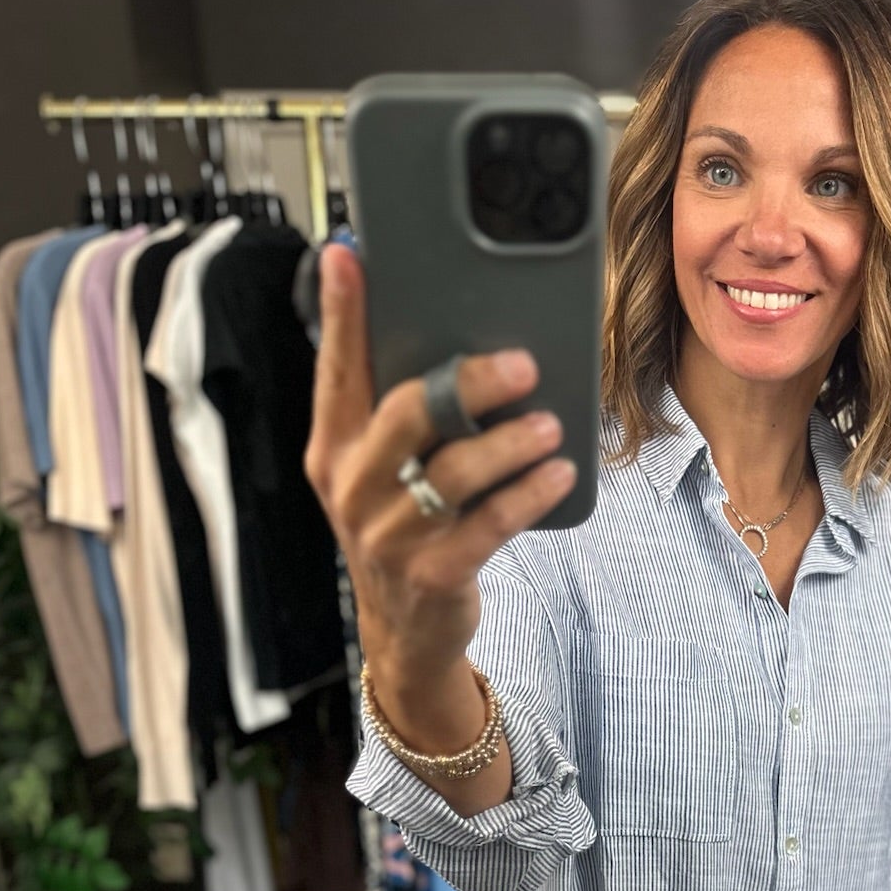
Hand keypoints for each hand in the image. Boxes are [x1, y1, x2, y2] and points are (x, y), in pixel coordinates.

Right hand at [302, 242, 577, 688]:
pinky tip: (558, 473)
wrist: (407, 633)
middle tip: (520, 365)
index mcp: (333, 450)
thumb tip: (446, 338)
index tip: (347, 257)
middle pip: (406, 413)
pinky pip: (488, 523)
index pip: (336, 370)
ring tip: (550, 426)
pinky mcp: (432, 573)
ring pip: (453, 471)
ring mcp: (389, 535)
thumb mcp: (380, 473)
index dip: (340, 313)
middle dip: (467, 381)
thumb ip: (394, 414)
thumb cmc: (405, 531)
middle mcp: (352, 488)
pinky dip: (529, 494)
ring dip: (510, 443)